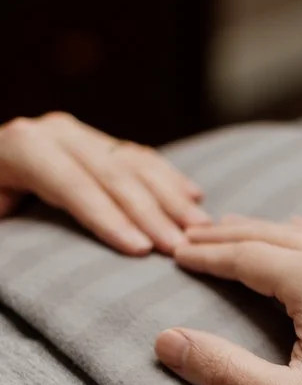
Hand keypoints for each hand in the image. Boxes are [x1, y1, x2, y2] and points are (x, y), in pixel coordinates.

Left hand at [0, 112, 209, 253]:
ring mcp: (81, 136)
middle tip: (180, 248)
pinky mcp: (98, 145)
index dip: (107, 218)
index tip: (140, 251)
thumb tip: (20, 212)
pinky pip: (141, 159)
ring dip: (171, 199)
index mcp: (23, 148)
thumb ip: (5, 212)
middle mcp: (55, 133)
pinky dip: (169, 180)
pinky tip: (194, 199)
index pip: (72, 184)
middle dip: (150, 213)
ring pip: (134, 164)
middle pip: (112, 174)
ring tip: (199, 230)